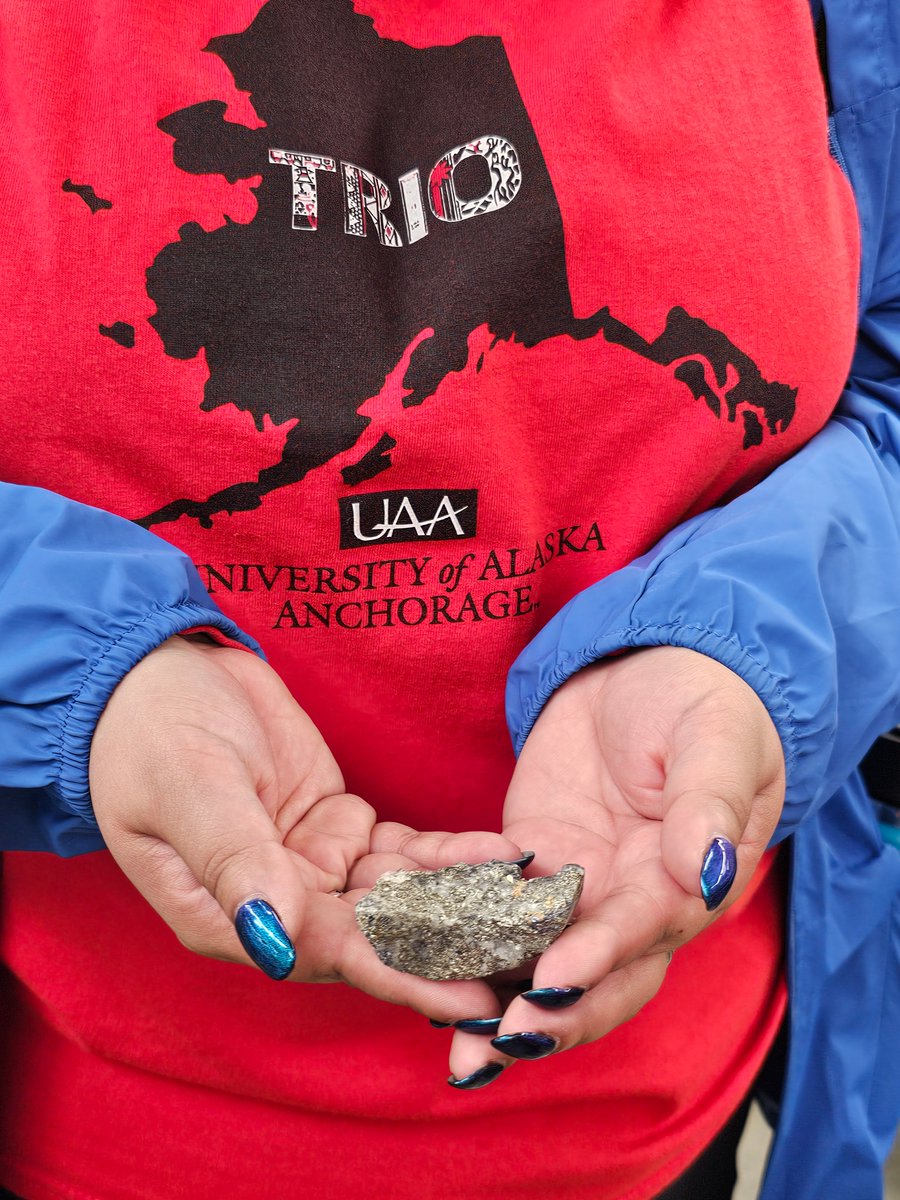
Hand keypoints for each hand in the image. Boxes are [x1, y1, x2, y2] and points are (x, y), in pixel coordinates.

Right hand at [89, 635, 519, 1016]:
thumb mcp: (189, 791)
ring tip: (536, 908)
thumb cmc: (148, 734)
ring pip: (402, 897)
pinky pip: (404, 852)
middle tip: (531, 958)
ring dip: (465, 901)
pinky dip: (452, 855)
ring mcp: (312, 866)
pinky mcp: (337, 827)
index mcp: (228, 918)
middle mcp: (277, 905)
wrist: (154, 672)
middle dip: (454, 948)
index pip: (329, 954)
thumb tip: (277, 943)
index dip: (402, 974)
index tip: (470, 997)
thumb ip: (235, 862)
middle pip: (378, 937)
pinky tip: (505, 854)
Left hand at [445, 646, 785, 1086]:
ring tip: (457, 1050)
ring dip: (500, 1002)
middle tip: (495, 1044)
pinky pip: (493, 905)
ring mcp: (576, 888)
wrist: (645, 671)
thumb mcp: (717, 740)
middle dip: (548, 1016)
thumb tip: (707, 871)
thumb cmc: (702, 705)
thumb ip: (710, 802)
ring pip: (539, 960)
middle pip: (594, 977)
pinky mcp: (529, 862)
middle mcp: (630, 902)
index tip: (555, 979)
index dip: (600, 958)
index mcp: (686, 884)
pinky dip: (463, 938)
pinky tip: (422, 965)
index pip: (643, 932)